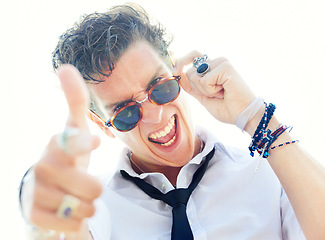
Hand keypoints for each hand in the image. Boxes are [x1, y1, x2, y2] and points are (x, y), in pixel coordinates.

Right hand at [21, 65, 101, 233]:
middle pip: (91, 187)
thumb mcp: (73, 130)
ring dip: (87, 206)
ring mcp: (36, 192)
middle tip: (87, 187)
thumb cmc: (66, 158)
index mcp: (58, 145)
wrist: (45, 192)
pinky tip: (66, 214)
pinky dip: (76, 223)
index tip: (92, 141)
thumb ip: (74, 101)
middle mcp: (44, 166)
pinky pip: (72, 227)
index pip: (70, 142)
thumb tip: (65, 66)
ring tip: (75, 199)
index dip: (82, 143)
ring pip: (85, 208)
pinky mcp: (32, 216)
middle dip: (95, 190)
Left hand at [174, 51, 255, 124]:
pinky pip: (204, 80)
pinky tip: (225, 92)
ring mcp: (222, 62)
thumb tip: (177, 75)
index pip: (192, 57)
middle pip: (190, 71)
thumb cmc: (227, 108)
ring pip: (195, 76)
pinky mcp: (225, 67)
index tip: (175, 71)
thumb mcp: (203, 97)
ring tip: (221, 93)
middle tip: (215, 94)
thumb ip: (191, 86)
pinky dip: (211, 91)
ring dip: (205, 91)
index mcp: (213, 67)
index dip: (181, 62)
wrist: (243, 116)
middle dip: (197, 89)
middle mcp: (217, 62)